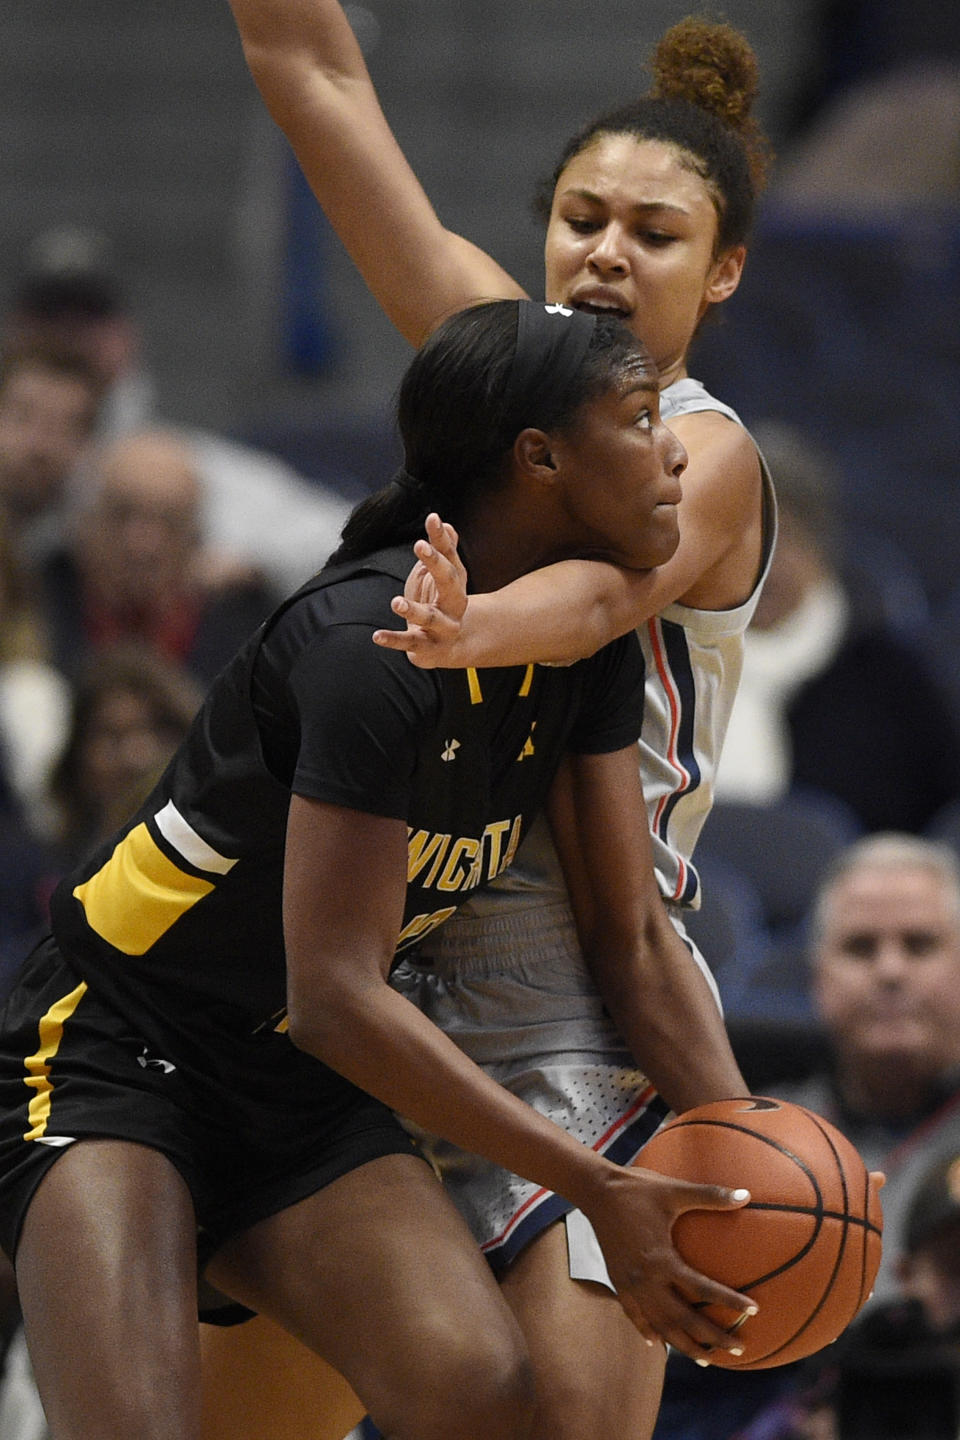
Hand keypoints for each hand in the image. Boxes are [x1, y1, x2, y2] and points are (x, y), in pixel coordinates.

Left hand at [372, 513, 468, 665]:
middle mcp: (455, 603)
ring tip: (396, 602)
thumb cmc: (439, 603)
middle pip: (450, 581)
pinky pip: (410, 643)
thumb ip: (444, 553)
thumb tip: (445, 524)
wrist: (447, 646)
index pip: (451, 556)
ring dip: (414, 610)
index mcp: (456, 583)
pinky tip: (377, 636)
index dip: (442, 539)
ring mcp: (444, 627)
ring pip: (432, 618)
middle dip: (436, 564)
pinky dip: (393, 640)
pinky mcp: (428, 648)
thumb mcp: (440, 577)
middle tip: (420, 545)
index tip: (433, 518)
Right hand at [583, 1165, 755, 1360]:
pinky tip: (657, 1344)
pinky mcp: (617, 1282)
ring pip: (660, 1326)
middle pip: (682, 1319)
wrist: (596, 1192)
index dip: (730, 1301)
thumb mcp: (674, 1191)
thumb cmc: (637, 1190)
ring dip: (684, 1345)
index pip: (702, 1288)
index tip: (754, 1310)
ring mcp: (629, 1285)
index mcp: (661, 1259)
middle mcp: (645, 1279)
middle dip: (712, 1338)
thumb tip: (746, 1194)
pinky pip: (634, 1316)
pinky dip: (647, 1331)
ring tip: (706, 1358)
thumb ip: (710, 1196)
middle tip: (738, 1349)